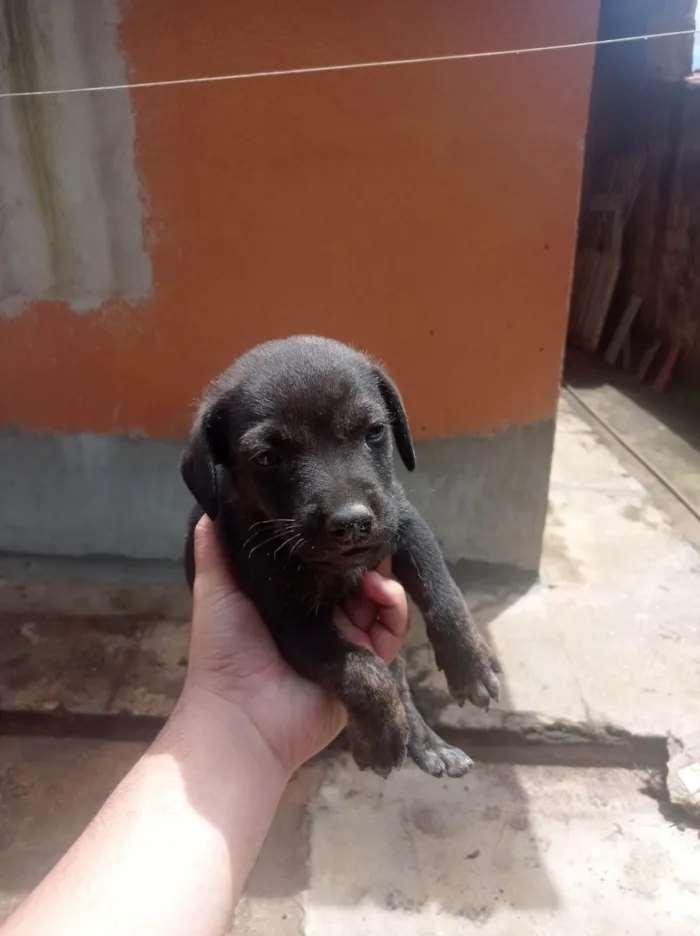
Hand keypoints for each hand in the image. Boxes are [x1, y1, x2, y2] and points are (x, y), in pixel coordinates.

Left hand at [180, 516, 408, 775]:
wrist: (242, 714)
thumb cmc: (226, 649)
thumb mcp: (216, 589)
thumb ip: (216, 549)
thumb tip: (210, 507)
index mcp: (294, 600)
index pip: (325, 563)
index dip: (335, 544)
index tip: (339, 523)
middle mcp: (325, 618)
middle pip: (358, 578)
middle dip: (364, 555)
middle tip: (363, 537)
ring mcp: (349, 640)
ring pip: (381, 599)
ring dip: (381, 577)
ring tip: (371, 568)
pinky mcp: (369, 662)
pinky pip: (393, 630)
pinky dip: (394, 605)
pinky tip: (380, 589)